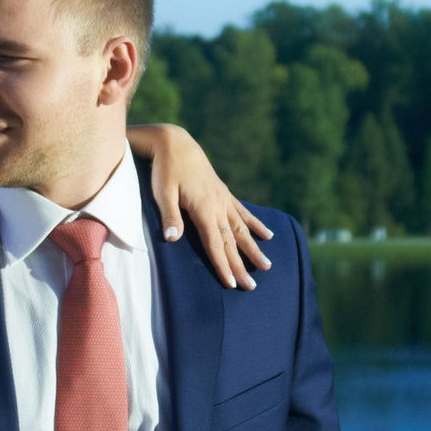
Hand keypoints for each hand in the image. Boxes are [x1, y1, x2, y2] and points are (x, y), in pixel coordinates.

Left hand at [132, 124, 274, 291]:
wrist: (176, 143)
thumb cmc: (165, 170)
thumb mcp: (162, 193)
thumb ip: (170, 216)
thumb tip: (172, 239)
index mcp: (204, 209)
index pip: (215, 244)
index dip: (223, 265)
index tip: (232, 284)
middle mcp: (218, 206)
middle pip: (231, 242)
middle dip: (242, 265)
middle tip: (252, 287)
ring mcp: (223, 199)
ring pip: (242, 229)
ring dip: (254, 249)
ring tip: (267, 266)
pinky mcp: (224, 193)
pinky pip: (243, 212)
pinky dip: (255, 224)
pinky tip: (268, 235)